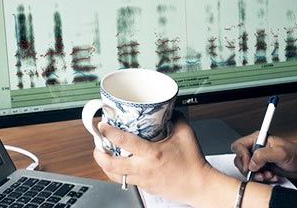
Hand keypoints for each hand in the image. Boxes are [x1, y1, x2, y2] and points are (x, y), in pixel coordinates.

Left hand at [92, 112, 214, 205]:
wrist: (199, 186)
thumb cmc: (193, 163)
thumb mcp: (186, 134)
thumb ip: (175, 118)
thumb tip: (168, 109)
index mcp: (153, 153)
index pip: (124, 142)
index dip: (109, 133)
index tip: (103, 126)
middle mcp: (144, 168)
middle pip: (112, 165)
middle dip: (99, 155)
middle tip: (97, 145)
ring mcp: (143, 180)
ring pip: (116, 176)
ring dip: (106, 166)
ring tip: (103, 155)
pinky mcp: (145, 188)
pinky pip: (127, 181)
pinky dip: (119, 173)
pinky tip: (120, 165)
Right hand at [231, 131, 296, 181]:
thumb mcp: (281, 152)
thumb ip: (263, 155)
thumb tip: (251, 163)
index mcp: (258, 139)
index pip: (239, 146)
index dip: (242, 157)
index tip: (250, 166)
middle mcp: (256, 148)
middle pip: (240, 159)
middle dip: (250, 169)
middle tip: (260, 173)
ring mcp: (259, 159)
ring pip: (247, 170)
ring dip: (257, 176)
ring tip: (269, 175)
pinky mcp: (263, 168)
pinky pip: (255, 176)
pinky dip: (263, 179)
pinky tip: (273, 176)